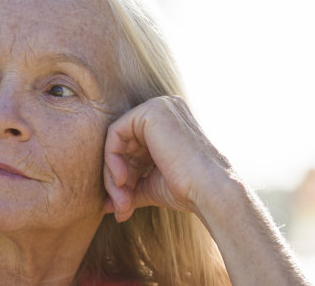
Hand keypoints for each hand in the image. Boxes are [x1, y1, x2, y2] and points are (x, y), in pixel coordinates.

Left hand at [103, 96, 232, 221]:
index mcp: (166, 123)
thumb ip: (129, 186)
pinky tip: (122, 181)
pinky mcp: (150, 111)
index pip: (130, 146)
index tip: (122, 204)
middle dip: (116, 178)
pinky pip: (115, 133)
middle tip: (120, 207)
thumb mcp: (151, 185)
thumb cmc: (187, 191)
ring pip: (115, 140)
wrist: (210, 193)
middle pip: (121, 143)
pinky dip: (112, 160)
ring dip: (113, 174)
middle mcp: (163, 108)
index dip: (122, 176)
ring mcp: (157, 106)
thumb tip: (104, 205)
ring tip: (122, 201)